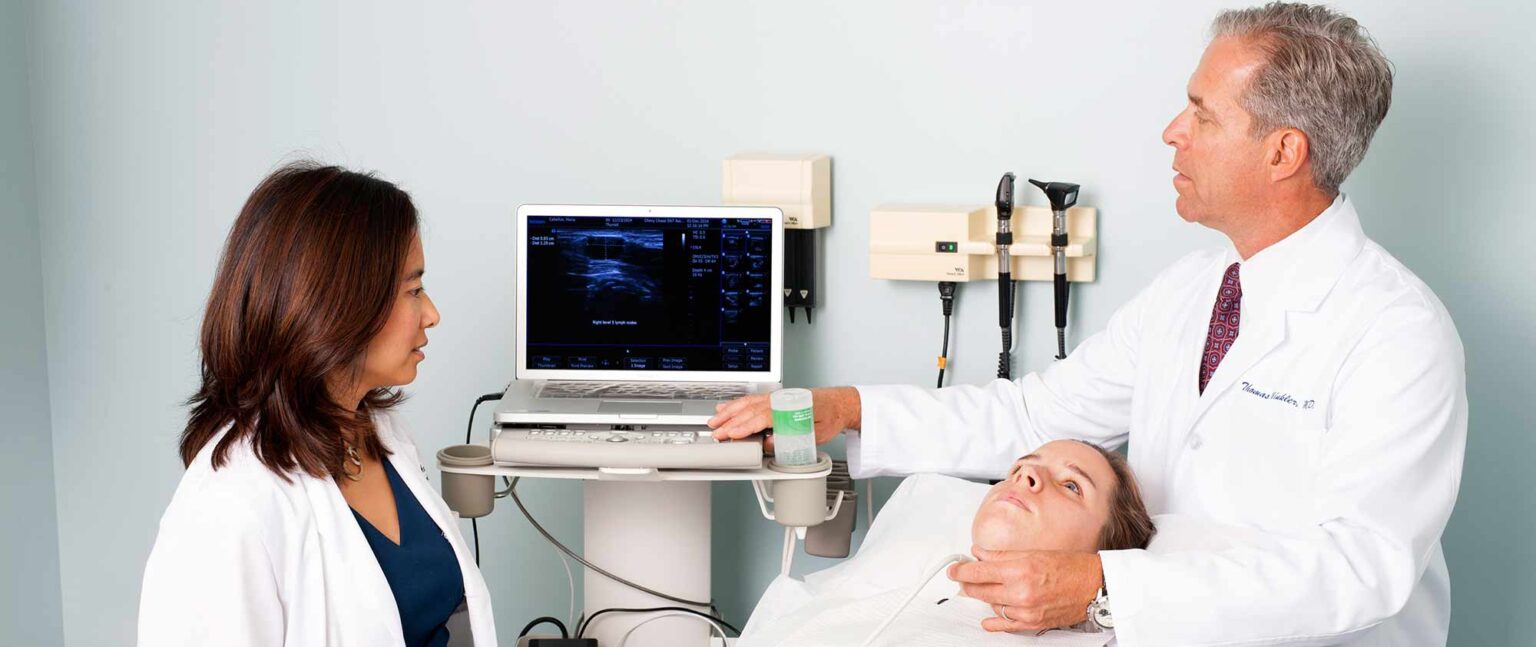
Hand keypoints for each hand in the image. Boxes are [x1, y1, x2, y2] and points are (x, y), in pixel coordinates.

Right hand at [707, 386, 861, 449]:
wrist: (839, 404)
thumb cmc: (830, 417)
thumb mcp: (815, 434)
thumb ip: (792, 438)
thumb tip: (769, 444)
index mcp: (790, 408)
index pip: (762, 417)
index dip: (745, 426)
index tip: (731, 434)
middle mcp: (780, 400)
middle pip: (750, 410)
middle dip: (730, 421)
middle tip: (716, 432)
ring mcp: (776, 397)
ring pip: (747, 403)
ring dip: (729, 412)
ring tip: (715, 421)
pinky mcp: (775, 398)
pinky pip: (752, 400)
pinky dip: (737, 404)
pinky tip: (727, 408)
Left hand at [947, 547, 1102, 631]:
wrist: (1094, 586)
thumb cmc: (1070, 567)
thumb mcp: (1034, 552)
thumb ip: (1003, 555)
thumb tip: (980, 553)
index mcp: (1020, 570)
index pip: (979, 571)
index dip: (962, 570)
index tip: (954, 569)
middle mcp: (1021, 592)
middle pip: (981, 590)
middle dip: (968, 584)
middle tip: (962, 578)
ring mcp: (1026, 611)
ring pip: (992, 606)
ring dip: (985, 598)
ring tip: (983, 590)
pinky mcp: (1033, 624)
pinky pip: (1006, 625)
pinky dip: (994, 622)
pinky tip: (987, 619)